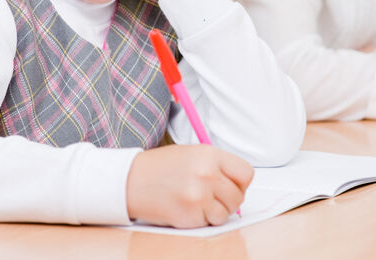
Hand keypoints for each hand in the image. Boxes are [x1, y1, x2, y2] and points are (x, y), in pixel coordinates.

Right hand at [126, 144, 253, 227]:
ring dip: (216, 211)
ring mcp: (198, 197)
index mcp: (209, 155)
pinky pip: (209, 223)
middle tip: (214, 196)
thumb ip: (217, 165)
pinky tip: (187, 207)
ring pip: (226, 213)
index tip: (233, 185)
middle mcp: (207, 174)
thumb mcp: (192, 154)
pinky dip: (202, 219)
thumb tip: (239, 184)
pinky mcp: (189, 216)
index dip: (241, 182)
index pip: (246, 173)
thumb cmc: (159, 167)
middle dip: (229, 199)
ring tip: (198, 201)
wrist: (130, 181)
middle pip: (238, 196)